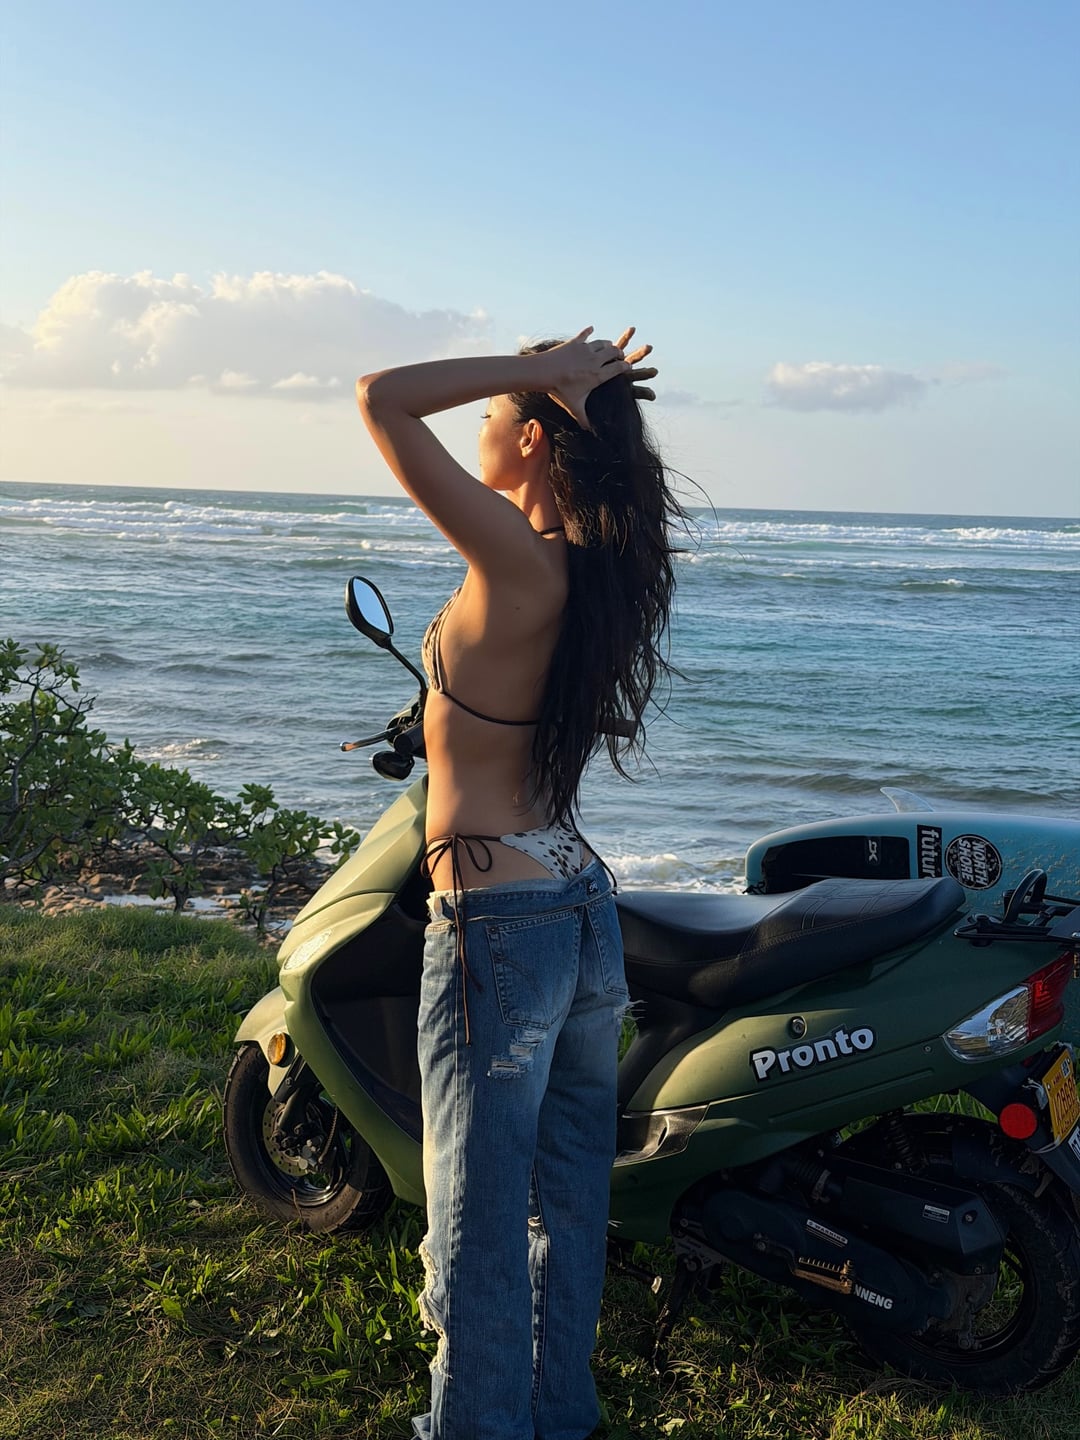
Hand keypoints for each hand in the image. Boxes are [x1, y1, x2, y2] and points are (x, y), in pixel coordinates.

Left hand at [543, 326, 658, 427]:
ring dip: (607, 344)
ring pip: (603, 342)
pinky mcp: (575, 342)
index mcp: (598, 375)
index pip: (619, 368)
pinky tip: (591, 329)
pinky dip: (589, 331)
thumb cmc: (560, 390)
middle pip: (614, 352)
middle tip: (618, 357)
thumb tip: (589, 431)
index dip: (626, 367)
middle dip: (619, 354)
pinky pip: (585, 334)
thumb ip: (583, 418)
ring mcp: (585, 349)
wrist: (544, 372)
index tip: (628, 368)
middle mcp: (595, 360)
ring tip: (608, 348)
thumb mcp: (574, 406)